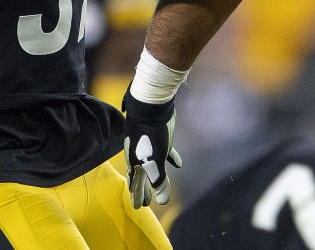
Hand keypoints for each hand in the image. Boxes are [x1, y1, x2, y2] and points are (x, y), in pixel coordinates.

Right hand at [122, 87, 182, 207]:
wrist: (152, 106)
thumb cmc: (151, 134)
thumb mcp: (155, 161)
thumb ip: (159, 180)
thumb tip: (162, 201)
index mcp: (136, 163)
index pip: (136, 184)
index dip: (137, 196)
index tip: (137, 207)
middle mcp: (140, 156)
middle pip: (142, 177)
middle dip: (144, 190)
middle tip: (145, 203)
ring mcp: (151, 147)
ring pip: (152, 166)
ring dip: (155, 178)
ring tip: (158, 186)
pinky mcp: (161, 139)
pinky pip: (166, 153)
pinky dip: (171, 159)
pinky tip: (178, 164)